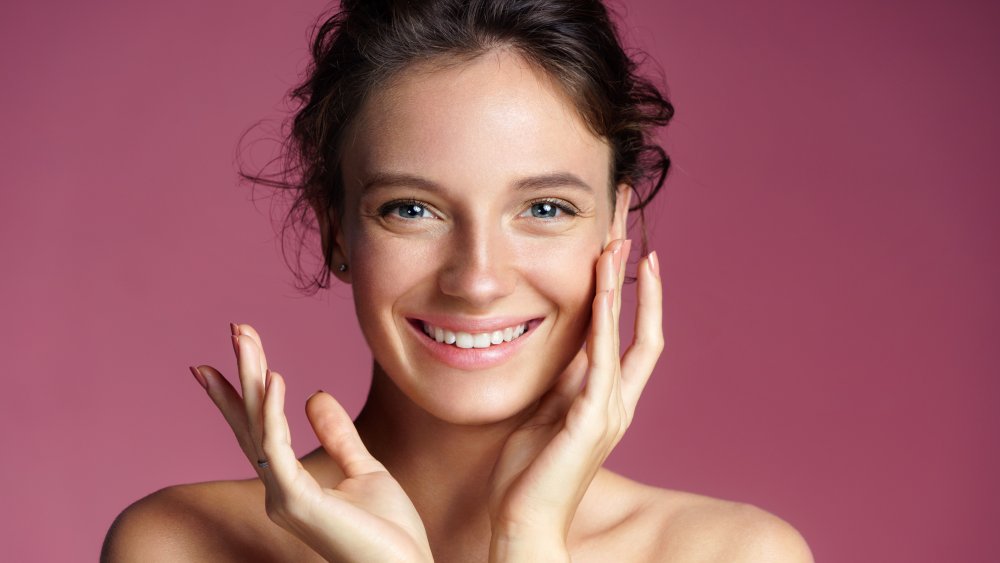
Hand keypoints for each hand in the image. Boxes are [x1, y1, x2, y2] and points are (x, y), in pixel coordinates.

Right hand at [190, 324, 432, 562]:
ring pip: (258, 426)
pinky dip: (271, 412)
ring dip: (251, 377)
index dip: (237, 396)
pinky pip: (277, 449)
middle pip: (251, 420)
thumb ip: (338, 436)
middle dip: (241, 372)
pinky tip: (273, 377)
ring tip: (244, 335)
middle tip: (235, 328)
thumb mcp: (365, 470)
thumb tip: (313, 394)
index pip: (258, 430)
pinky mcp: (295, 502)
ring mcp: (283, 497)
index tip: (215, 361)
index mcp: (292, 483)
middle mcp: (279, 489)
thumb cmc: (389, 533)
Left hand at [486, 239, 662, 558]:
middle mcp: (620, 400)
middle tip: (631, 226)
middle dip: (636, 274)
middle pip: (643, 323)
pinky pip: (601, 359)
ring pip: (625, 333)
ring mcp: (610, 409)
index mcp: (610, 399)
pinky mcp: (592, 418)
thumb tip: (564, 341)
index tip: (631, 251)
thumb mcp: (546, 411)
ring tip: (619, 241)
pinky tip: (602, 289)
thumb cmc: (527, 473)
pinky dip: (604, 322)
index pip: (636, 335)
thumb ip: (562, 379)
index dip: (640, 293)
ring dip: (620, 285)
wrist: (524, 521)